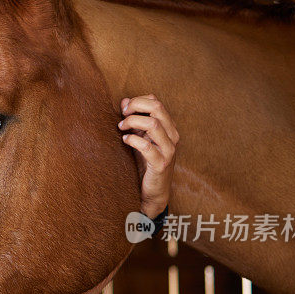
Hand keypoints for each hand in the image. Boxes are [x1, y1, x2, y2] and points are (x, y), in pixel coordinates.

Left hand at [118, 94, 179, 218]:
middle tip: (122, 116)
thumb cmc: (146, 164)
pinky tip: (125, 140)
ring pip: (153, 124)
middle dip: (135, 107)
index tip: (124, 109)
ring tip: (122, 128)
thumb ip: (135, 120)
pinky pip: (147, 146)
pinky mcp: (161, 164)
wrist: (154, 192)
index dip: (138, 101)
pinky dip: (133, 140)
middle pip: (157, 108)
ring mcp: (168, 150)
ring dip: (133, 122)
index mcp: (168, 127)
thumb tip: (124, 101)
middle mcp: (172, 136)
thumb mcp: (140, 138)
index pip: (156, 102)